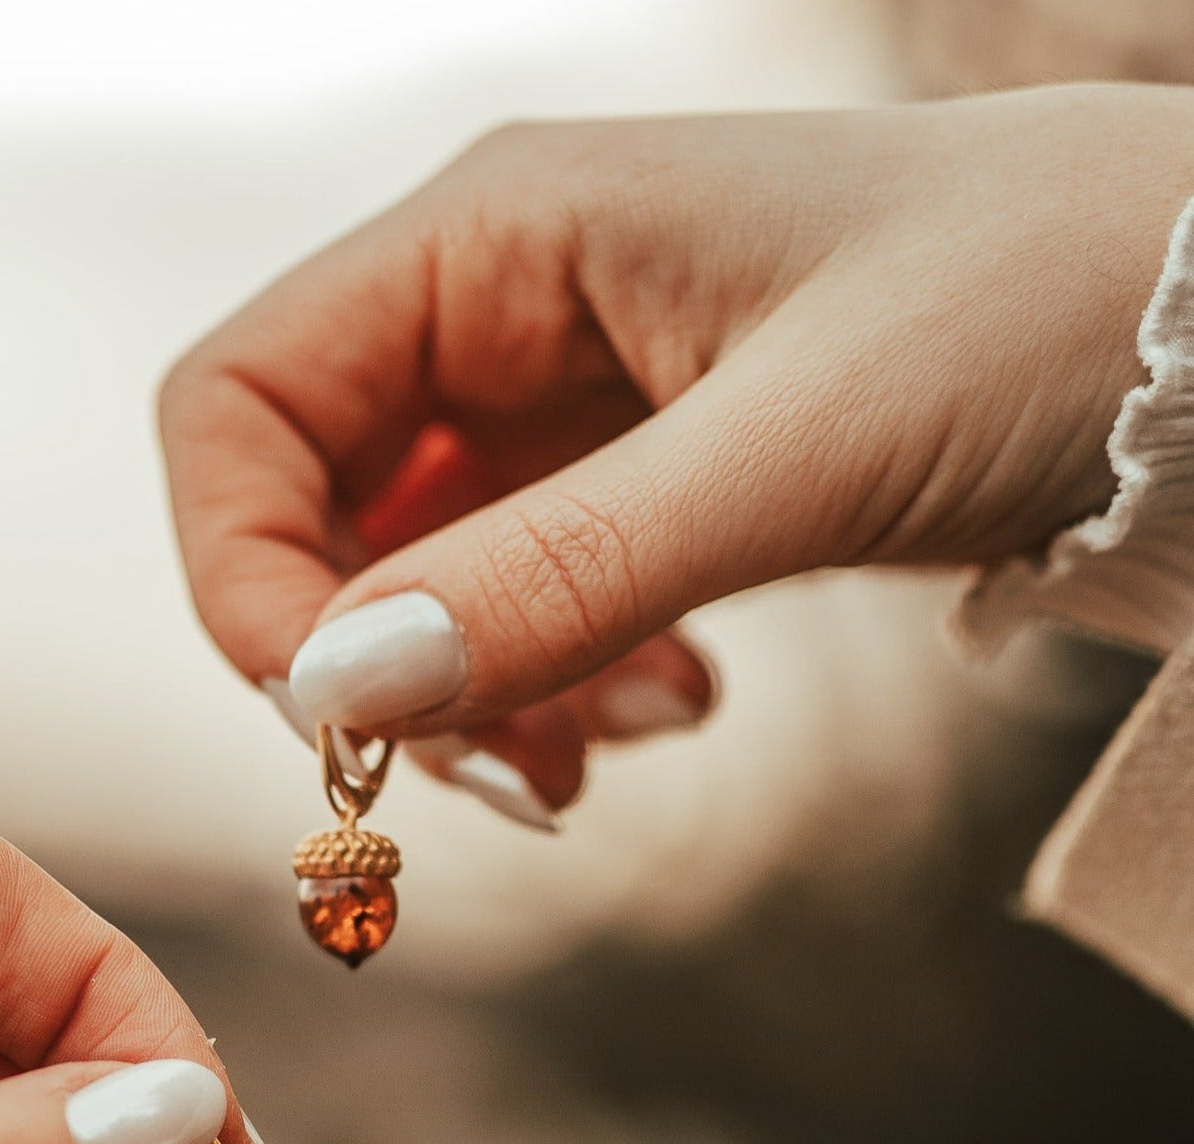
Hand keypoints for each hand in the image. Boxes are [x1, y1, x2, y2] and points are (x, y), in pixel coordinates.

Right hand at [160, 83, 1193, 816]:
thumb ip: (562, 570)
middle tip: (495, 773)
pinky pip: (511, 613)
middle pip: (305, 510)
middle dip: (367, 665)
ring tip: (623, 743)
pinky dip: (553, 692)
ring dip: (474, 700)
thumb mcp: (798, 446)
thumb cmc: (1042, 306)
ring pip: (404, 584)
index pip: (240, 402)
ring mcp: (556, 402)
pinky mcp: (619, 485)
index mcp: (498, 233)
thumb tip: (340, 688)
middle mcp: (498, 308)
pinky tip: (672, 705)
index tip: (329, 717)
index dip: (239, 571)